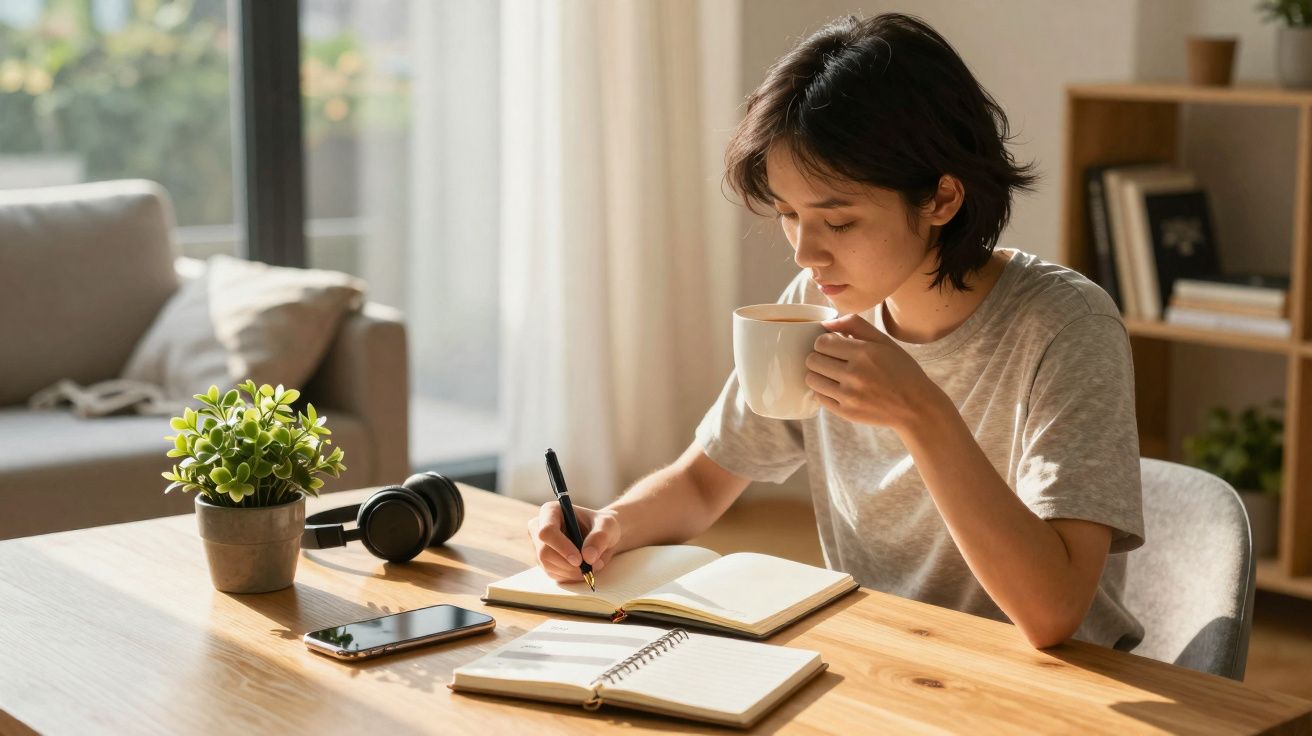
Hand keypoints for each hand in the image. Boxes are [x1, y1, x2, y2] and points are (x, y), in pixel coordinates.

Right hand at [527, 502, 621, 582]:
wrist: (602, 537)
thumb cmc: (603, 526)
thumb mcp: (608, 526)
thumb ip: (600, 537)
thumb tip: (588, 557)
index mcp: (551, 511)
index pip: (547, 531)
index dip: (561, 547)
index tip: (579, 560)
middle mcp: (539, 527)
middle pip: (544, 552)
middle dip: (568, 564)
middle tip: (589, 568)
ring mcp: (539, 546)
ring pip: (548, 565)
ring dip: (571, 571)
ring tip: (592, 566)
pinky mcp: (544, 561)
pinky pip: (553, 574)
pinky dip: (570, 576)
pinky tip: (582, 569)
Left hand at [805, 313, 948, 430]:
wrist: (916, 407)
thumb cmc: (901, 370)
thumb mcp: (884, 341)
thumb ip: (855, 325)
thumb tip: (826, 323)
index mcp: (864, 353)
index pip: (821, 342)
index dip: (825, 342)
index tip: (835, 346)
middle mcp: (854, 374)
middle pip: (812, 360)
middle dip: (819, 357)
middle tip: (832, 360)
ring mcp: (849, 396)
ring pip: (811, 379)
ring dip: (818, 374)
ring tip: (832, 374)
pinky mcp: (846, 413)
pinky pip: (819, 397)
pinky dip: (824, 391)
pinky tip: (837, 388)